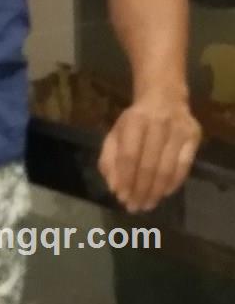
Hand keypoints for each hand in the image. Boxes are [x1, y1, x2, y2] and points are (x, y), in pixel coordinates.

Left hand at [97, 90, 201, 212]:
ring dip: (155, 192)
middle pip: (148, 164)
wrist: (164, 96)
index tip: (121, 197)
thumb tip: (114, 187)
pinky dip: (173, 184)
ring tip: (147, 205)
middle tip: (134, 207)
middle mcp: (158, 123)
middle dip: (140, 190)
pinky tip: (163, 194)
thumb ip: (110, 158)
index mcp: (135, 119)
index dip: (125, 178)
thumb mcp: (117, 132)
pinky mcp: (194, 136)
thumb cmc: (136, 120)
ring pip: (167, 168)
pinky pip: (184, 167)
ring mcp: (178, 129)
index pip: (129, 154)